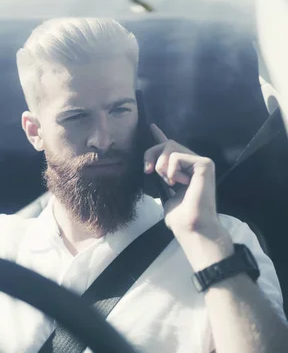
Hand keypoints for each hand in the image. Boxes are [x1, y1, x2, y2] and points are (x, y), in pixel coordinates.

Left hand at [143, 124, 232, 267]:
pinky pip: (177, 156)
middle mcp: (193, 163)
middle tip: (148, 171)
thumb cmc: (179, 216)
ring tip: (169, 182)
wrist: (191, 227)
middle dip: (151, 155)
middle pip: (165, 144)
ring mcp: (200, 162)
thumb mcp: (163, 192)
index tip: (151, 126)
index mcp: (182, 169)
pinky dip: (171, 170)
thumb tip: (151, 167)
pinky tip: (180, 183)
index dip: (159, 136)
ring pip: (170, 146)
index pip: (170, 149)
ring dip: (161, 165)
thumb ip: (159, 176)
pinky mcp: (204, 164)